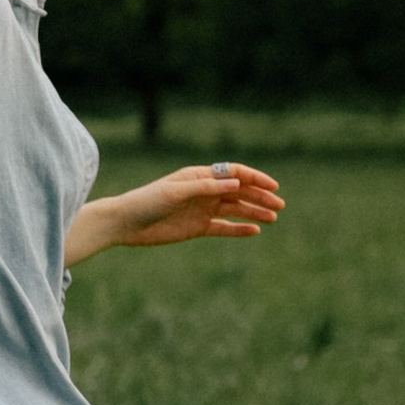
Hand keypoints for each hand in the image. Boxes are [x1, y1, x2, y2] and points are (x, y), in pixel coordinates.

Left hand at [68, 162, 284, 263]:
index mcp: (199, 176)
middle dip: (260, 197)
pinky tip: (255, 231)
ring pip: (234, 210)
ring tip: (273, 218)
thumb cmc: (146, 201)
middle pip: (239, 192)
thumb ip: (206, 188)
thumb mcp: (176, 192)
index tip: (273, 187)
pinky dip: (238, 230)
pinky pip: (223, 228)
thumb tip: (237, 183)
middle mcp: (204, 192)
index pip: (234, 173)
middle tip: (279, 206)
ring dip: (254, 213)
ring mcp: (201, 210)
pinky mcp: (196, 228)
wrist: (124, 224)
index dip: (255, 178)